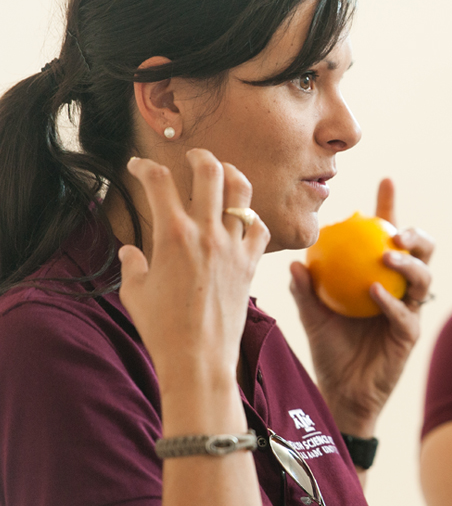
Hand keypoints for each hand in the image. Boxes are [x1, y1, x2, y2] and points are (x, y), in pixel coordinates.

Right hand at [118, 151, 268, 401]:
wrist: (198, 358)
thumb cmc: (162, 328)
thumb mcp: (135, 292)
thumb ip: (132, 264)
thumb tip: (129, 251)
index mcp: (172, 235)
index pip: (158, 181)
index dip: (145, 166)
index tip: (138, 165)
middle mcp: (206, 233)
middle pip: (209, 171)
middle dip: (199, 155)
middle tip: (192, 155)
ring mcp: (233, 246)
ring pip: (242, 192)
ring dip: (233, 175)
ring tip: (225, 172)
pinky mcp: (252, 263)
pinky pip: (260, 228)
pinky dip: (252, 219)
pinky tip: (244, 220)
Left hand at [289, 178, 433, 435]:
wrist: (341, 393)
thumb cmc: (329, 351)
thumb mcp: (312, 315)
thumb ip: (305, 289)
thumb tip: (295, 261)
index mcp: (381, 276)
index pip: (389, 235)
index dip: (391, 206)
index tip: (386, 180)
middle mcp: (401, 290)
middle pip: (422, 252)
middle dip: (416, 234)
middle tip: (395, 229)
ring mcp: (409, 312)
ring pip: (424, 278)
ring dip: (408, 263)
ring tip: (387, 255)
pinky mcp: (409, 337)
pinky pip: (405, 314)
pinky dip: (391, 300)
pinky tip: (375, 291)